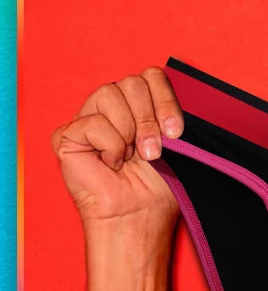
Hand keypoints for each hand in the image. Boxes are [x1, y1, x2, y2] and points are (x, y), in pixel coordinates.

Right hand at [51, 66, 183, 238]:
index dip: (165, 99)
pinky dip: (110, 147)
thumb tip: (174, 99)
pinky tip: (110, 164)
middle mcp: (115, 108)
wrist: (139, 214)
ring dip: (129, 131)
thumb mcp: (177, 146)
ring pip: (110, 93)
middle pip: (133, 81)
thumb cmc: (159, 187)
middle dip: (149, 119)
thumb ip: (172, 115)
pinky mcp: (68, 134)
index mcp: (141, 107)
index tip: (175, 132)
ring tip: (130, 158)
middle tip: (152, 152)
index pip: (151, 76)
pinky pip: (93, 122)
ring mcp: (90, 118)